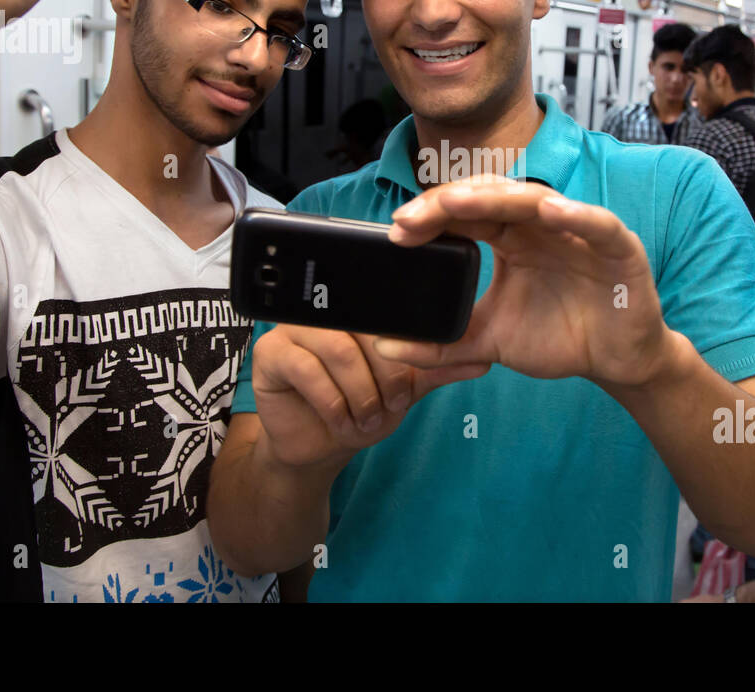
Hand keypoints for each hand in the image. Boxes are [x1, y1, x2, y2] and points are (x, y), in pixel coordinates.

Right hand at [251, 324, 486, 468]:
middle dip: (386, 375)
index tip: (409, 387)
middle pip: (365, 329)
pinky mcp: (270, 352)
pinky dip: (333, 403)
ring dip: (360, 393)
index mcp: (358, 307)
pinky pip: (308, 370)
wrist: (319, 446)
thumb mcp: (406, 387)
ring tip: (368, 418)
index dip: (402, 348)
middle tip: (393, 405)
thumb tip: (483, 360)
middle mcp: (325, 309)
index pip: (388, 312)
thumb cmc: (360, 406)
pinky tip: (341, 421)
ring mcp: (293, 327)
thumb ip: (437, 369)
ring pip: (339, 350)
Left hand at [377, 176, 677, 389]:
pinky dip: (577, 214)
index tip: (396, 231)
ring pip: (538, 200)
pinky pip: (598, 224)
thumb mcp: (491, 342)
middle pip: (493, 198)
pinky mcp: (618, 248)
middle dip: (450, 203)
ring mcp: (579, 232)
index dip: (431, 216)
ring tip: (459, 202)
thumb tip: (386, 347)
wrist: (616, 363)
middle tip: (410, 218)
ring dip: (499, 198)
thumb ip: (442, 345)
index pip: (466, 214)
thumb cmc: (561, 337)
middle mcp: (542, 226)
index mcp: (512, 238)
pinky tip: (550, 211)